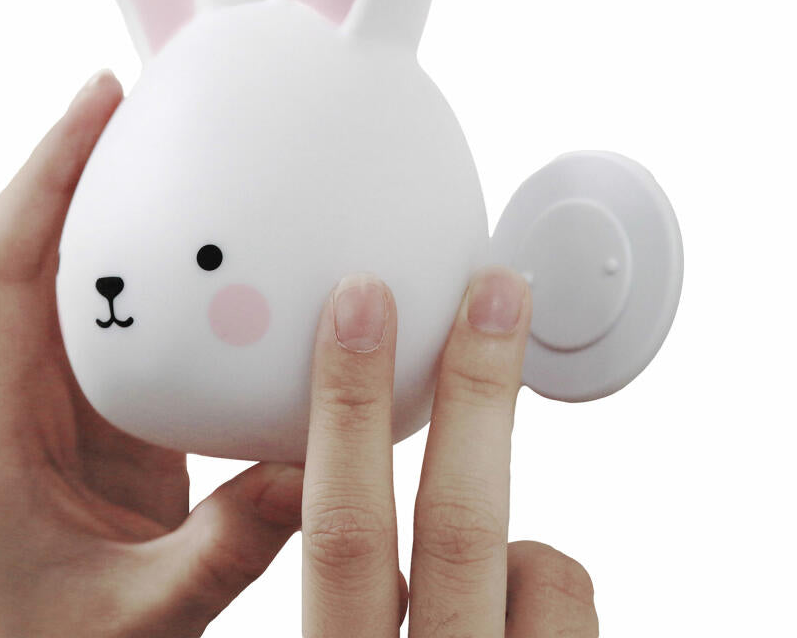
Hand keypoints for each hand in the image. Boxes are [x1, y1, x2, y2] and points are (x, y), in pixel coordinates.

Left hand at [0, 70, 303, 637]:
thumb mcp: (143, 614)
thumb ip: (228, 545)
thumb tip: (319, 465)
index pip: (3, 271)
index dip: (43, 176)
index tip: (94, 102)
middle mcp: (19, 397)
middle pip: (37, 248)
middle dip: (82, 161)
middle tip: (148, 97)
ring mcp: (61, 401)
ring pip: (81, 276)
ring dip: (121, 208)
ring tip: (184, 150)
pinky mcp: (103, 413)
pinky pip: (127, 320)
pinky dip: (163, 274)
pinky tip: (219, 258)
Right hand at [301, 269, 598, 636]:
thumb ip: (326, 598)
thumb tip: (329, 504)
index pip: (342, 529)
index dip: (348, 411)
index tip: (357, 307)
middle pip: (460, 519)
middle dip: (474, 388)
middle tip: (492, 291)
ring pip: (537, 564)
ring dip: (514, 537)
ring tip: (488, 557)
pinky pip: (568, 604)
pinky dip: (539, 582)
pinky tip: (509, 619)